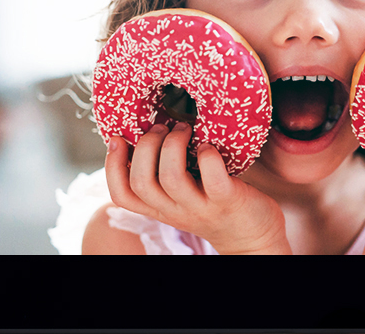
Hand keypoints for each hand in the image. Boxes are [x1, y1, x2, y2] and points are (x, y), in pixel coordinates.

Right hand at [105, 122, 290, 253]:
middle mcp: (174, 210)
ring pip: (171, 178)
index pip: (121, 195)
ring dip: (173, 145)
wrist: (252, 237)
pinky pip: (213, 178)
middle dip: (145, 147)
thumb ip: (165, 174)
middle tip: (162, 127)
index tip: (117, 139)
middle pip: (141, 182)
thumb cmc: (215, 204)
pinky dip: (208, 155)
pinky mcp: (227, 201)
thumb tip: (148, 130)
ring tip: (184, 129)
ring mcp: (200, 207)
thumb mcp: (183, 195)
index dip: (111, 166)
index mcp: (160, 208)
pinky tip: (209, 146)